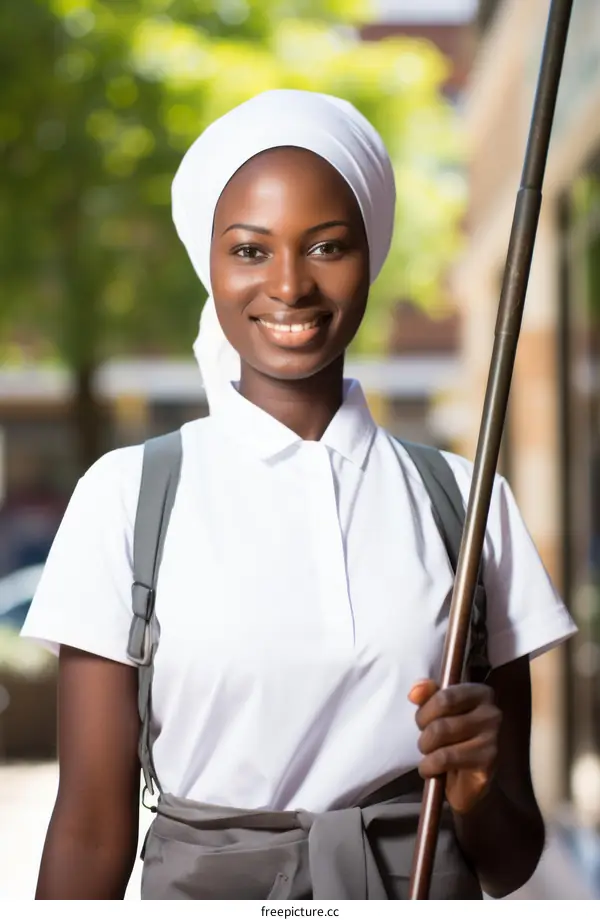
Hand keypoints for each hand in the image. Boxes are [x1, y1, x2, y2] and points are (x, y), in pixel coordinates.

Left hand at [408, 680, 501, 814]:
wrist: (473, 777)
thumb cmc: (456, 737)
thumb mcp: (441, 710)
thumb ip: (428, 695)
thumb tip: (414, 692)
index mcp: (481, 694)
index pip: (445, 697)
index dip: (425, 711)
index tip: (423, 722)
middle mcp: (491, 713)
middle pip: (440, 720)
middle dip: (424, 733)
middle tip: (426, 742)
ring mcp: (491, 739)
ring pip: (441, 737)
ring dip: (426, 749)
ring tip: (430, 755)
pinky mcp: (486, 763)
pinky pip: (444, 759)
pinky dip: (429, 766)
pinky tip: (432, 769)